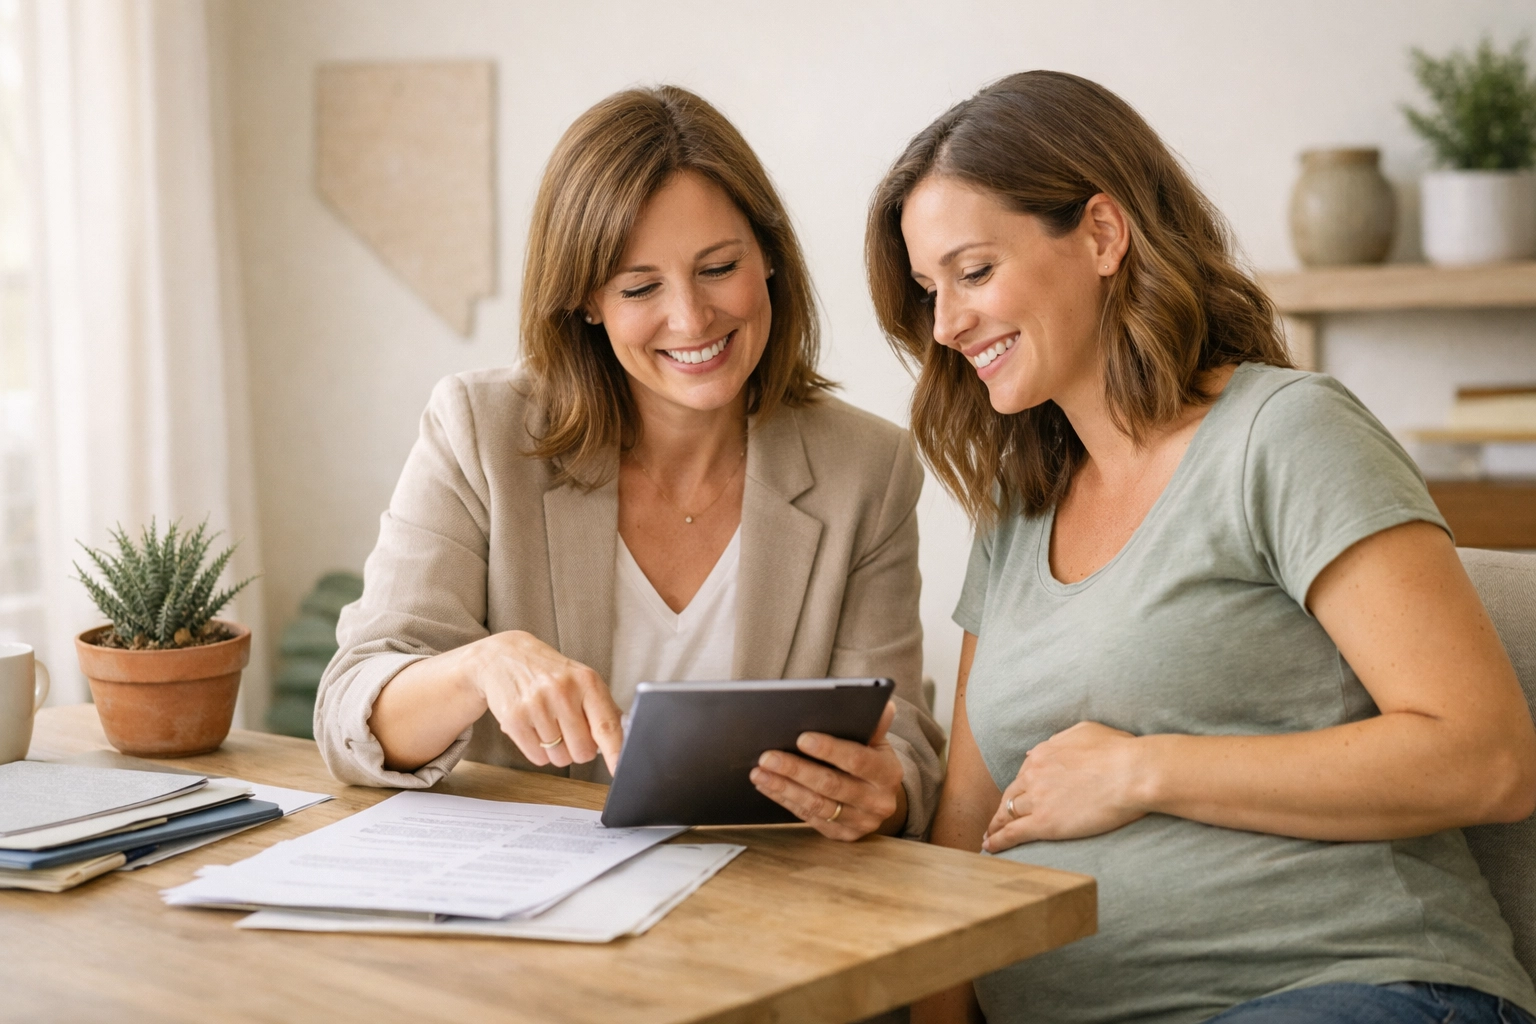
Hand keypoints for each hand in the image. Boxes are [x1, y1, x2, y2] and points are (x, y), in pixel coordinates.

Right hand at [467, 631, 622, 773]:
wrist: (504, 656)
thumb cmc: (549, 672)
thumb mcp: (581, 680)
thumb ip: (604, 708)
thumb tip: (625, 737)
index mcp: (586, 681)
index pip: (607, 726)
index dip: (616, 752)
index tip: (621, 769)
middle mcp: (562, 692)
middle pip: (583, 751)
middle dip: (579, 749)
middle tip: (569, 730)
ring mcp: (536, 705)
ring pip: (560, 758)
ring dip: (557, 750)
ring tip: (549, 725)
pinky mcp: (514, 719)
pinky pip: (537, 758)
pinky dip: (539, 751)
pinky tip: (535, 729)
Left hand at [750, 701, 906, 840]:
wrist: (880, 799)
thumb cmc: (872, 761)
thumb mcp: (877, 742)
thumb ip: (874, 725)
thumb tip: (883, 704)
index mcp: (888, 773)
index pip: (857, 759)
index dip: (830, 749)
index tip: (801, 738)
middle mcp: (878, 802)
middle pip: (831, 784)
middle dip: (796, 769)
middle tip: (767, 756)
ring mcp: (860, 822)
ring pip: (816, 805)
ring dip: (784, 787)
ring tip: (759, 772)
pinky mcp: (842, 835)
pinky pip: (809, 817)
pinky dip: (785, 800)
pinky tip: (767, 786)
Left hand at [983, 721, 1145, 852]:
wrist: (1132, 773)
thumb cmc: (1119, 751)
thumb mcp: (1085, 731)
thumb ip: (1059, 740)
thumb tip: (1037, 751)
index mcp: (1044, 753)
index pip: (1025, 774)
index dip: (1021, 789)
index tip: (1019, 797)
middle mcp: (1034, 773)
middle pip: (1011, 794)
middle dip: (1003, 808)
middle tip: (996, 821)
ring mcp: (1037, 798)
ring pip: (1008, 814)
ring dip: (997, 826)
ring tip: (990, 838)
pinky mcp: (1044, 822)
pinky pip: (1013, 833)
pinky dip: (998, 841)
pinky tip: (990, 848)